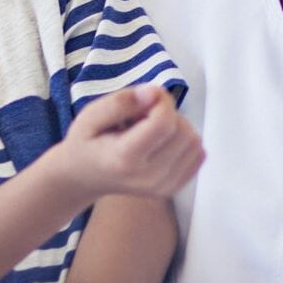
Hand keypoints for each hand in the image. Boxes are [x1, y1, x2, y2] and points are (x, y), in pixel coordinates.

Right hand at [56, 86, 202, 201]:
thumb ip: (120, 102)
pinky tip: (162, 142)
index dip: (161, 101)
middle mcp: (147, 177)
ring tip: (151, 129)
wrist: (84, 177)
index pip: (164, 123)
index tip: (145, 97)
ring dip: (177, 127)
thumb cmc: (86, 143)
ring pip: (194, 142)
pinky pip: (198, 156)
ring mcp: (162, 187)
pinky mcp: (172, 189)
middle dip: (168, 113)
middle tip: (143, 116)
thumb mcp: (90, 115)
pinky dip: (184, 142)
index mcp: (125, 159)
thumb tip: (154, 93)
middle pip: (183, 131)